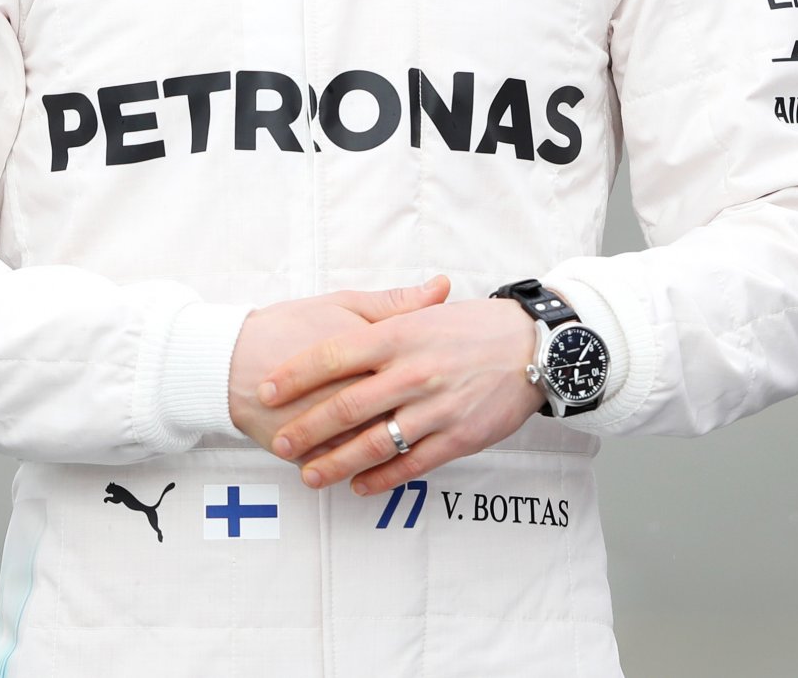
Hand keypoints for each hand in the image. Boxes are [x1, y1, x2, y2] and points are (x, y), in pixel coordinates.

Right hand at [228, 277, 450, 451]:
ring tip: (421, 444)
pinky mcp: (309, 452)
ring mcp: (328, 427)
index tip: (463, 377)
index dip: (444, 377)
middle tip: (453, 418)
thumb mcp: (340, 305)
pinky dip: (366, 471)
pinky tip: (382, 469)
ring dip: (403, 450)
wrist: (227, 360)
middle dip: (431, 419)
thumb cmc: (287, 327)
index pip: (418, 372)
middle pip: (403, 414)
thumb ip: (395, 304)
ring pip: (378, 448)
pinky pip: (347, 466)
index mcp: (364, 353)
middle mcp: (349, 392)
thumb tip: (442, 287)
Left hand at [259, 288, 544, 496]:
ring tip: (309, 475)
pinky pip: (412, 463)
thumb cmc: (471, 327)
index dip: (294, 376)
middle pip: (346, 405)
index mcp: (396, 335)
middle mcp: (412, 372)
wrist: (533, 348)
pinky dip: (382, 478)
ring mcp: (435, 408)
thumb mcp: (421, 312)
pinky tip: (359, 485)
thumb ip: (379, 315)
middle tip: (278, 443)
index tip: (265, 390)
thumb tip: (336, 314)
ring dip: (337, 462)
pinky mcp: (458, 437)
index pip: (332, 355)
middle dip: (305, 429)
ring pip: (375, 442)